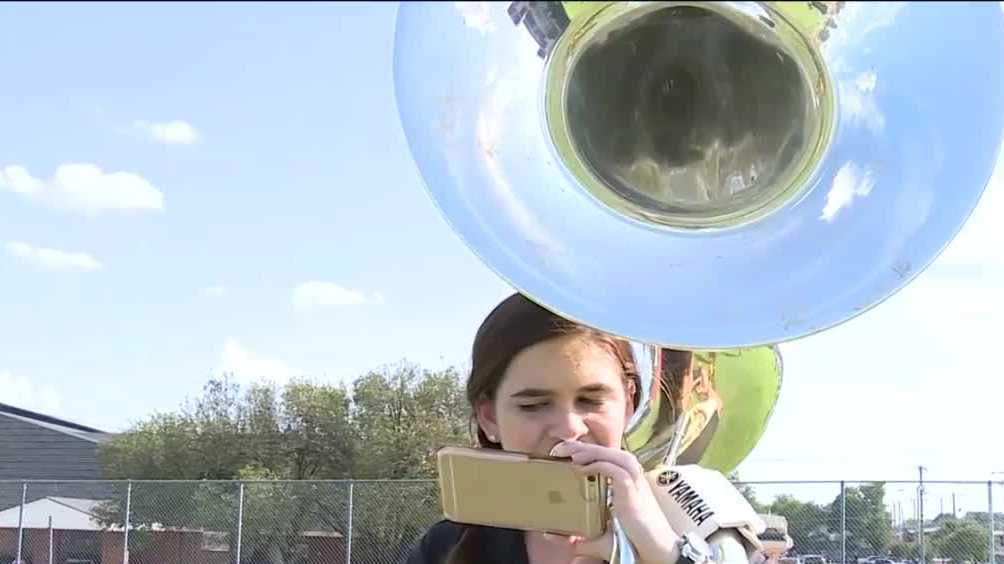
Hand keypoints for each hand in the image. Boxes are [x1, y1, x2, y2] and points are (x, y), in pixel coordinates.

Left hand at [549, 440, 681, 562]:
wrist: (655, 546)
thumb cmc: (633, 538)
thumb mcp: (602, 531)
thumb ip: (581, 532)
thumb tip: (552, 536)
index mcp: (626, 477)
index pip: (604, 455)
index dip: (583, 451)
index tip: (561, 454)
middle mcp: (631, 473)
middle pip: (605, 450)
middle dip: (580, 447)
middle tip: (557, 450)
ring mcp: (633, 478)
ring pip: (609, 454)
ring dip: (588, 451)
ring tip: (568, 454)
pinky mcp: (631, 487)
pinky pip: (612, 468)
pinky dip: (596, 465)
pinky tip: (581, 469)